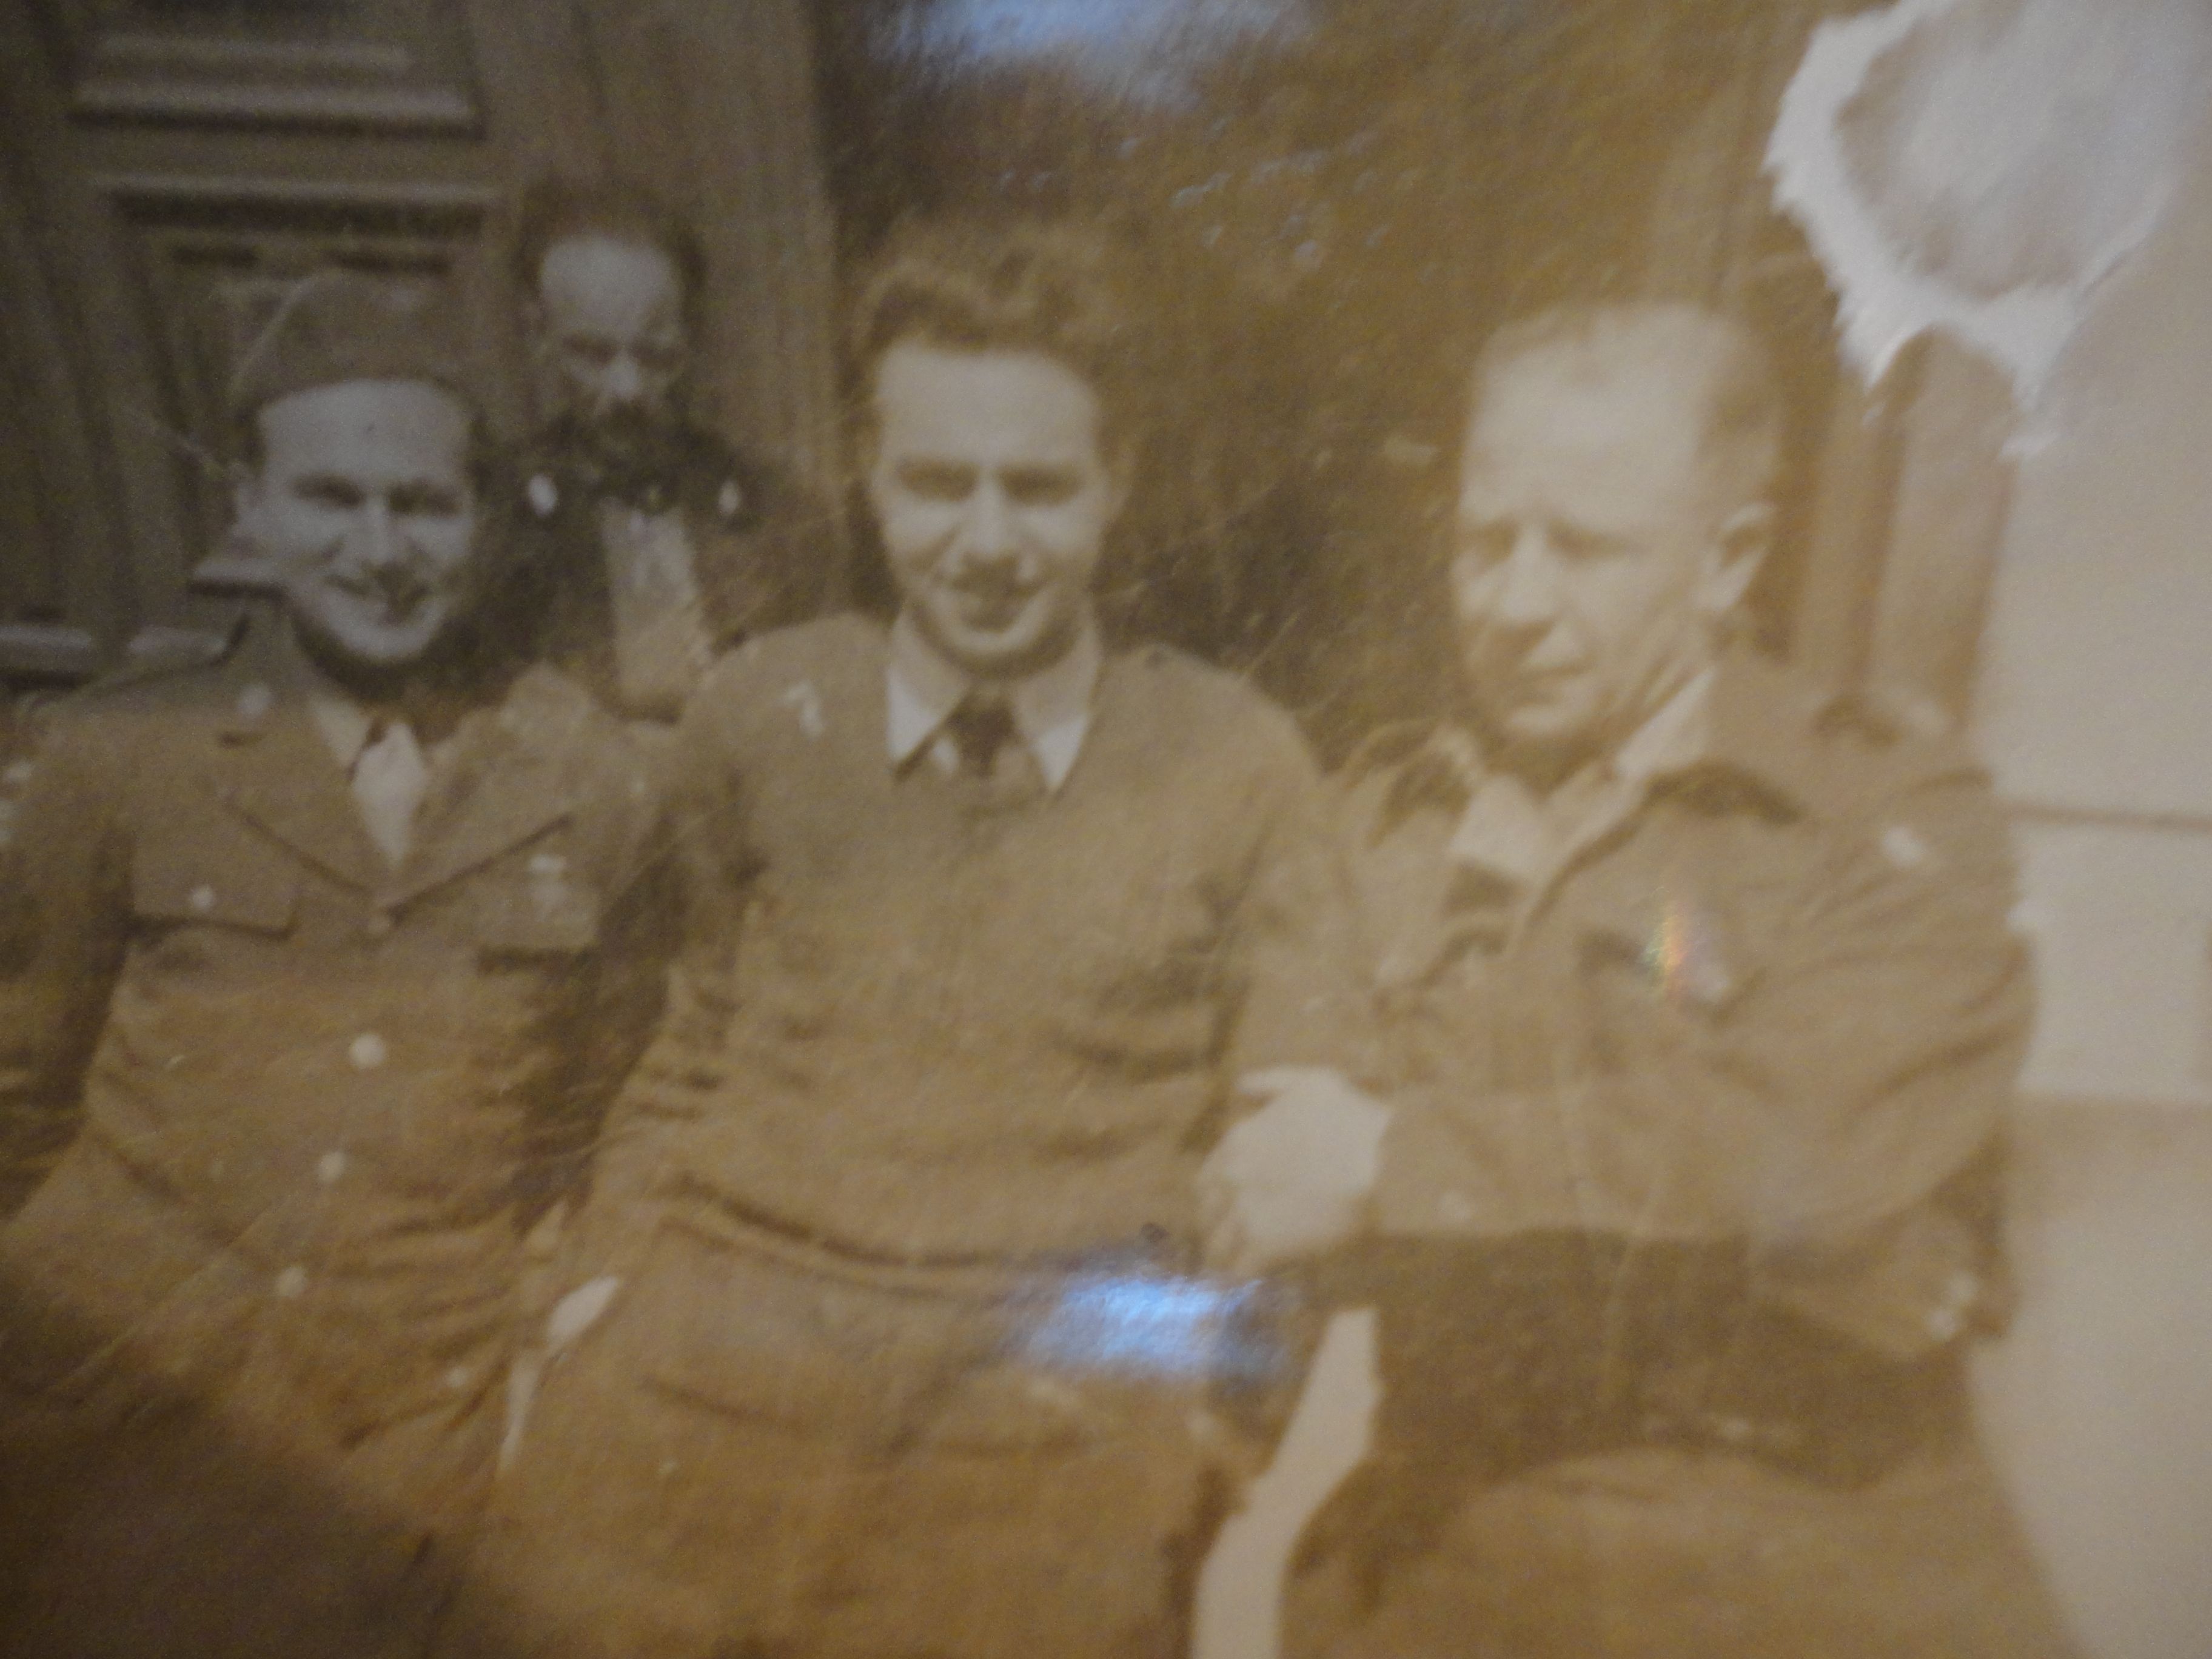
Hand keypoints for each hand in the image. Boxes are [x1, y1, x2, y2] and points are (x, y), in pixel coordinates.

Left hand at [1199, 1067, 1389, 1276]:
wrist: (1382, 1160)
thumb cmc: (1352, 1119)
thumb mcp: (1309, 1083)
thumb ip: (1270, 1083)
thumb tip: (1241, 1087)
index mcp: (1237, 1142)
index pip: (1206, 1182)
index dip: (1218, 1200)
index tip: (1233, 1211)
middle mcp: (1231, 1177)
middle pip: (1206, 1216)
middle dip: (1218, 1230)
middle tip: (1236, 1244)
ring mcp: (1245, 1212)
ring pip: (1217, 1247)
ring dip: (1227, 1259)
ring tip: (1242, 1271)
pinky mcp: (1264, 1245)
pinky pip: (1239, 1272)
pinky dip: (1245, 1279)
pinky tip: (1257, 1283)